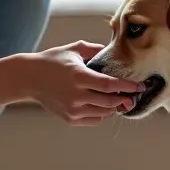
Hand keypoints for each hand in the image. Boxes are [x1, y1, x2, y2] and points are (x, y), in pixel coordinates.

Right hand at [18, 41, 143, 125]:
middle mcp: (77, 95)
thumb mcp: (74, 50)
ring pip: (104, 112)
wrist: (29, 79)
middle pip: (111, 102)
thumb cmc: (53, 61)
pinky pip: (95, 120)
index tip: (140, 86)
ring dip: (115, 106)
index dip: (128, 86)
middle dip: (126, 99)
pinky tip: (104, 105)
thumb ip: (96, 50)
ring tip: (120, 98)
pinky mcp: (70, 118)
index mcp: (80, 76)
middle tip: (134, 94)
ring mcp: (73, 109)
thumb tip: (113, 51)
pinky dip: (103, 113)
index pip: (110, 85)